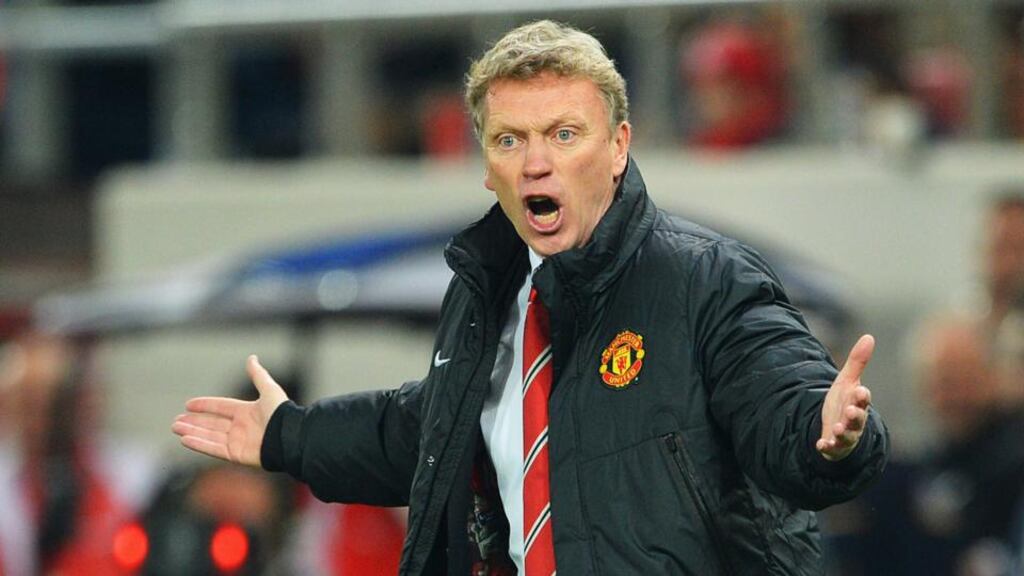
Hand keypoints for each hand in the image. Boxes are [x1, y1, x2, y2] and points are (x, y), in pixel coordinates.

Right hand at [171, 355, 287, 466]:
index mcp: (247, 412)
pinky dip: (199, 444)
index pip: (221, 407)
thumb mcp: (269, 390)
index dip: (205, 405)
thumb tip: (251, 357)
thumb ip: (258, 375)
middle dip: (194, 422)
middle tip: (175, 421)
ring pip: (209, 436)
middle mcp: (241, 427)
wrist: (290, 437)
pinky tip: (185, 439)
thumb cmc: (282, 414)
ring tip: (175, 428)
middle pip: (212, 423)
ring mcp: (238, 442)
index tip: (188, 404)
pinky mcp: (236, 454)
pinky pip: (214, 449)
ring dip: (192, 432)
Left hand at [817, 335, 874, 461]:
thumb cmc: (845, 403)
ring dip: (843, 432)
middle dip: (855, 415)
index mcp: (857, 403)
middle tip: (851, 411)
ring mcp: (846, 434)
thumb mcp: (847, 382)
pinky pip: (832, 448)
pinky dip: (827, 447)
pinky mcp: (834, 445)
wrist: (837, 428)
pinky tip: (821, 445)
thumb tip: (869, 336)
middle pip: (858, 418)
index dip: (862, 396)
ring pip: (848, 435)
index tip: (861, 391)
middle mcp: (855, 420)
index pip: (863, 399)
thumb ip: (857, 362)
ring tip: (837, 429)